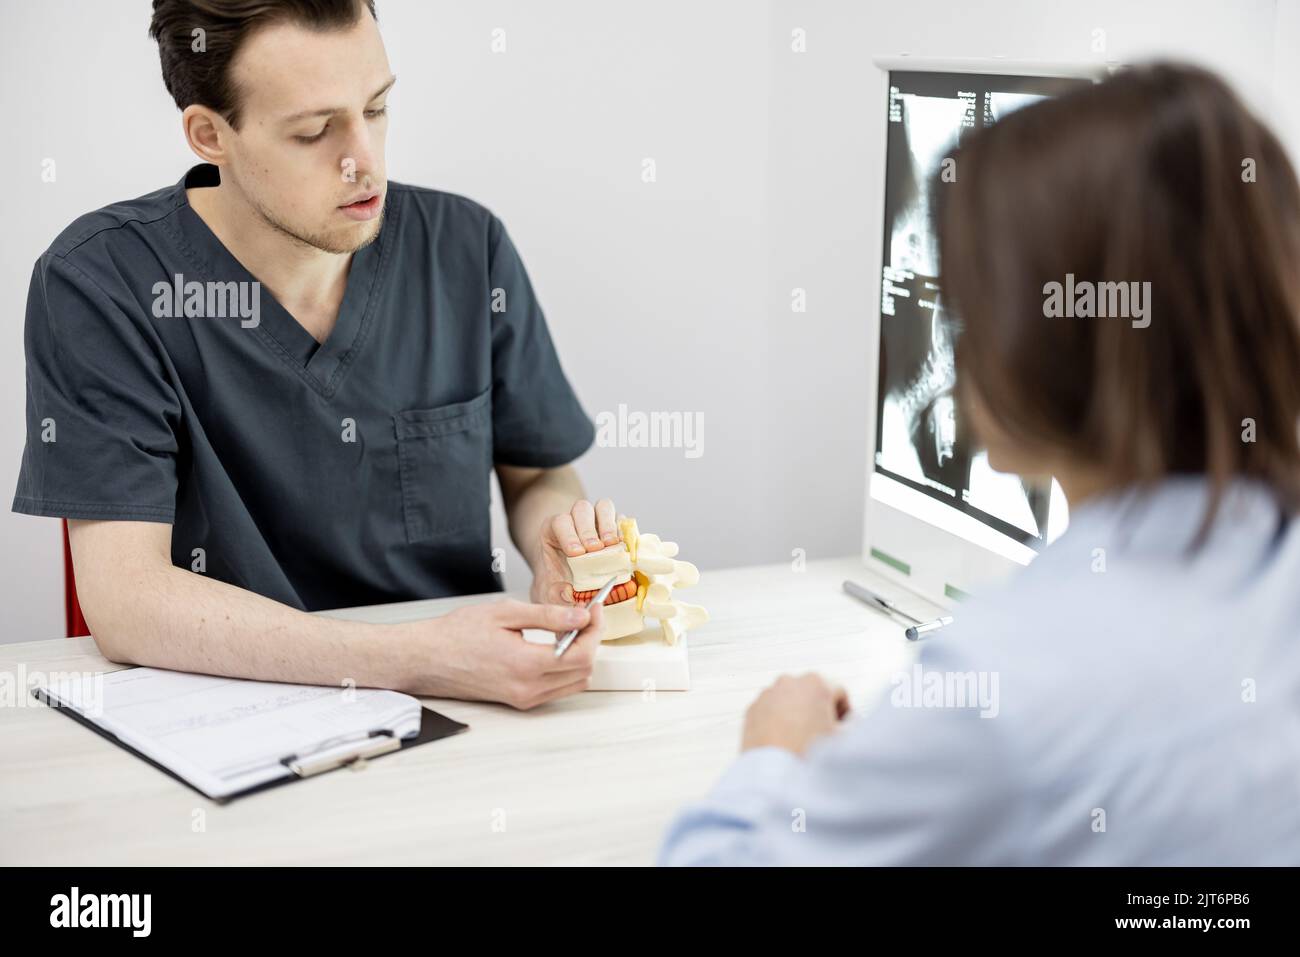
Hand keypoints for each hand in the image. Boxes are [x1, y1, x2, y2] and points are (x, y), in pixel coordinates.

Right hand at [401, 599, 605, 708]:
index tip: (594, 608)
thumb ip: (548, 616)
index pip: (582, 654)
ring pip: (574, 683)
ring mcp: (523, 699)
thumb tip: (581, 616)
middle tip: (585, 616)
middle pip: (584, 671)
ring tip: (571, 629)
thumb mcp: (505, 613)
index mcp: (526, 665)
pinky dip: (565, 668)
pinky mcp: (518, 701)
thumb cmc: (457, 634)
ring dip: (580, 656)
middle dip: (591, 641)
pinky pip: (556, 689)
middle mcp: (528, 689)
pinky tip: (555, 646)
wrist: (426, 658)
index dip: (595, 629)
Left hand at [530, 498, 620, 604]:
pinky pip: (623, 521)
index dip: (568, 535)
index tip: (576, 553)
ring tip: (612, 545)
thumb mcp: (550, 592)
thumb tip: (567, 593)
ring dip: (608, 524)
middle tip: (595, 549)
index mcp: (555, 531)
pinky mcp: (617, 528)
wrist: (574, 585)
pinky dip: (625, 531)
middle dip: (588, 529)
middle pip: (582, 509)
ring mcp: (598, 521)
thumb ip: (554, 594)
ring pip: (603, 507)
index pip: (560, 522)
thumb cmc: (558, 584)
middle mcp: (577, 520)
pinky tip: (625, 547)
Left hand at [741, 674, 850, 754]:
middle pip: (812, 693)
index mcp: (815, 683)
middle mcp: (790, 682)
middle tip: (820, 734)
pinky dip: (777, 721)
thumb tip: (849, 722)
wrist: (774, 774)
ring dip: (797, 714)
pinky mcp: (752, 709)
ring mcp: (768, 694)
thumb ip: (853, 724)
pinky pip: (770, 710)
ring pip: (790, 700)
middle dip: (818, 711)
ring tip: (800, 740)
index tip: (840, 727)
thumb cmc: (807, 754)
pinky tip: (783, 741)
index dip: (844, 712)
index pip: (838, 692)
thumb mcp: (842, 738)